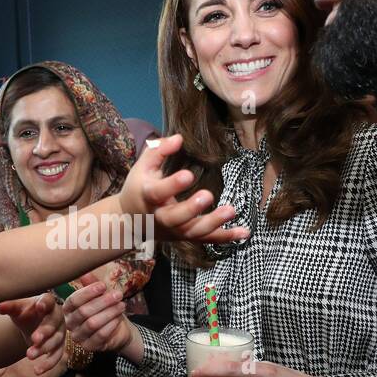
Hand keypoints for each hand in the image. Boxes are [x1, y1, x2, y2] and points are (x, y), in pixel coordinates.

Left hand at [0, 292, 63, 373]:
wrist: (31, 324)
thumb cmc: (26, 313)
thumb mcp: (17, 309)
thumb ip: (10, 307)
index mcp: (47, 303)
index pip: (48, 300)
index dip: (45, 303)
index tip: (39, 307)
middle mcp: (57, 317)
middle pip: (53, 323)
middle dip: (44, 331)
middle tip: (34, 339)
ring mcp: (60, 332)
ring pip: (55, 341)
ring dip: (43, 349)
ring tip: (30, 356)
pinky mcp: (59, 346)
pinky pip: (56, 356)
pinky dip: (48, 364)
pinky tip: (37, 371)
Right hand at [63, 282, 135, 353]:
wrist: (118, 329)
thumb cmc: (106, 309)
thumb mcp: (101, 295)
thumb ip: (92, 285)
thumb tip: (84, 272)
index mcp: (68, 309)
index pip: (74, 300)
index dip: (88, 292)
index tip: (103, 286)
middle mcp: (70, 323)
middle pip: (83, 312)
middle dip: (103, 302)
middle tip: (118, 295)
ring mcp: (78, 337)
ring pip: (92, 324)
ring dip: (109, 313)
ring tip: (121, 305)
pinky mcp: (89, 347)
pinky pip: (100, 335)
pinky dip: (111, 325)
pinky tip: (119, 318)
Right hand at [118, 134, 249, 244]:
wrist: (131, 221)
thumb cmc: (140, 187)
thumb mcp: (143, 167)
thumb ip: (159, 150)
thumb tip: (179, 138)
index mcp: (149, 196)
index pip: (158, 192)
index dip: (172, 185)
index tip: (188, 174)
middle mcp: (161, 217)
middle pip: (176, 218)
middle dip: (192, 209)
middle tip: (208, 196)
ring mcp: (175, 230)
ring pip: (193, 231)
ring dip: (214, 223)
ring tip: (231, 210)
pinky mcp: (186, 236)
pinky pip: (207, 239)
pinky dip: (226, 237)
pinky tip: (244, 232)